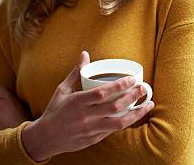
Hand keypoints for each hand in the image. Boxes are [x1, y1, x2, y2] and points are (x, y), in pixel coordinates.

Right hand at [21, 51, 153, 161]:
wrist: (45, 138)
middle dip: (132, 97)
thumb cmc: (55, 111)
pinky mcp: (94, 139)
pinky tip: (135, 115)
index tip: (132, 79)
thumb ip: (76, 72)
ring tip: (148, 104)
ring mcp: (90, 130)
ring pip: (118, 123)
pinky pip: (113, 131)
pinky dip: (126, 123)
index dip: (119, 86)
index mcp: (77, 102)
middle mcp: (85, 116)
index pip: (102, 93)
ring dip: (136, 113)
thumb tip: (85, 54)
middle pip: (114, 107)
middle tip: (144, 88)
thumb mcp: (62, 90)